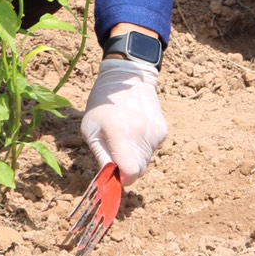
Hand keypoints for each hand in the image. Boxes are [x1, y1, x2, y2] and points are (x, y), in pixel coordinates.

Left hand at [81, 58, 167, 183]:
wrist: (128, 76)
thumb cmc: (103, 102)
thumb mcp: (91, 128)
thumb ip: (102, 156)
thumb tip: (109, 179)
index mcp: (122, 134)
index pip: (131, 173)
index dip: (122, 178)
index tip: (114, 172)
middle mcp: (143, 135)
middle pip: (139, 170)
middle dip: (126, 168)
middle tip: (115, 151)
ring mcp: (156, 132)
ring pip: (146, 160)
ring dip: (134, 157)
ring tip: (124, 136)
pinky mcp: (163, 130)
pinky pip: (152, 149)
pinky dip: (143, 147)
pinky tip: (135, 129)